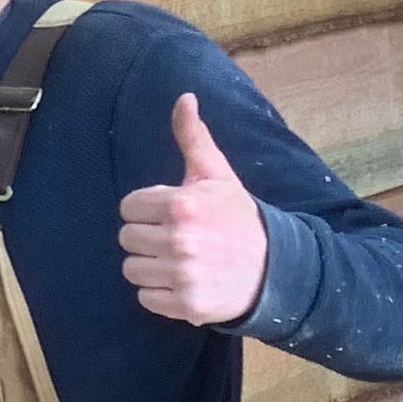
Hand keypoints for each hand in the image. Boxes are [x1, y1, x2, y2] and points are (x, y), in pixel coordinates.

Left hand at [117, 93, 269, 327]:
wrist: (275, 268)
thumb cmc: (238, 217)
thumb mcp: (216, 174)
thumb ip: (192, 136)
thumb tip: (183, 97)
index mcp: (181, 204)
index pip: (129, 207)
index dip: (146, 209)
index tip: (170, 213)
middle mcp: (179, 239)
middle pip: (127, 238)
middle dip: (147, 236)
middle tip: (174, 237)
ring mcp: (182, 274)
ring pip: (131, 269)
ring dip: (149, 265)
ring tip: (177, 259)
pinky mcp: (185, 304)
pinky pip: (145, 297)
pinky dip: (158, 293)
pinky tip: (181, 281)